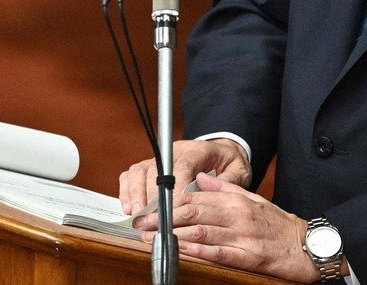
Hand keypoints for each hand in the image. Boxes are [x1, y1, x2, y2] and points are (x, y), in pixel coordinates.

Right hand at [118, 138, 251, 214]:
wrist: (221, 153)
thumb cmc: (229, 164)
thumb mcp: (239, 170)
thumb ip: (229, 181)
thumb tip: (213, 191)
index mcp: (199, 150)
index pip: (184, 165)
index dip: (176, 186)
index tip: (173, 207)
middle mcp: (176, 151)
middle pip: (156, 168)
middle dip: (151, 194)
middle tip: (150, 217)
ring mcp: (161, 158)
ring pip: (140, 170)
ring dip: (135, 193)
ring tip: (136, 214)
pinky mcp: (151, 166)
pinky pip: (132, 174)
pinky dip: (127, 190)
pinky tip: (130, 207)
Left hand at [136, 172, 325, 282]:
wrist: (307, 246)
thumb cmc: (278, 224)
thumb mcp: (252, 199)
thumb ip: (225, 188)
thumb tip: (201, 177)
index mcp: (236, 199)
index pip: (196, 196)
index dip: (170, 202)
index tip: (151, 207)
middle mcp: (237, 215)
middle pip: (194, 212)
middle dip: (164, 217)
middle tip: (143, 223)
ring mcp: (243, 236)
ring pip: (202, 231)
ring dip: (173, 234)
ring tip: (152, 237)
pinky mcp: (249, 256)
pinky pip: (218, 253)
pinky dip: (197, 251)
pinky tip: (181, 250)